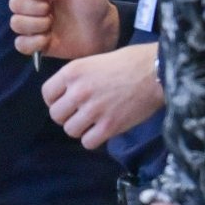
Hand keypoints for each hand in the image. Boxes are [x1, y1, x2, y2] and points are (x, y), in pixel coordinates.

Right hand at [8, 0, 120, 59]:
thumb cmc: (92, 0)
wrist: (103, 30)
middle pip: (14, 3)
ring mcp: (34, 24)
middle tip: (55, 11)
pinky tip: (48, 40)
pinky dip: (33, 43)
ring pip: (15, 23)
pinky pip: (20, 44)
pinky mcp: (36, 43)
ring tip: (53, 25)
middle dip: (36, 9)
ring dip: (36, 25)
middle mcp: (34, 3)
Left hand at [41, 43, 163, 149]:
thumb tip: (67, 94)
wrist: (158, 72)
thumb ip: (78, 78)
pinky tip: (102, 130)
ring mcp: (93, 110)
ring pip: (70, 130)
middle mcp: (79, 91)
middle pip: (56, 115)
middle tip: (80, 113)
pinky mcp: (109, 126)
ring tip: (93, 122)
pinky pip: (87, 142)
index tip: (66, 102)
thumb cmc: (130, 62)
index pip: (47, 94)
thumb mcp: (95, 61)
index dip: (55, 100)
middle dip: (67, 116)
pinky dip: (93, 139)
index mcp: (73, 72)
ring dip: (80, 128)